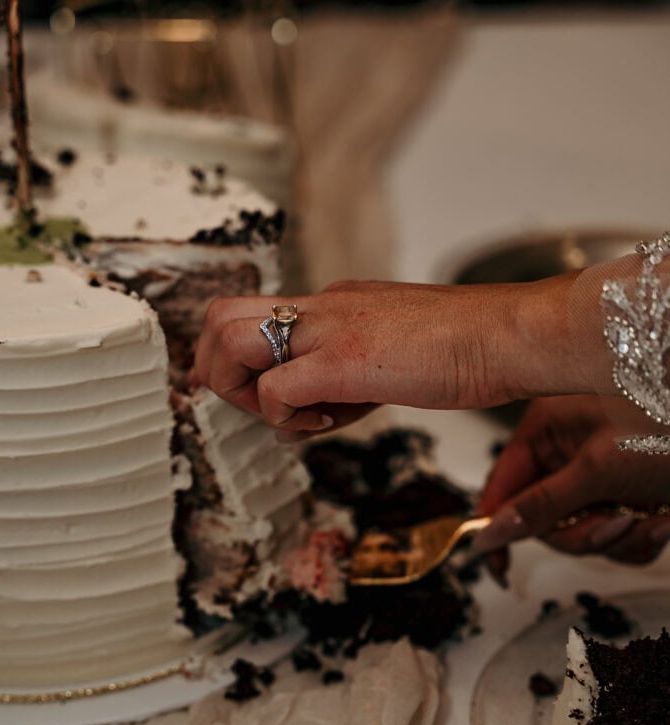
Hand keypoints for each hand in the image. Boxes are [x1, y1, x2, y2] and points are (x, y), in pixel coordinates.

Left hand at [193, 273, 606, 438]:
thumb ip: (344, 381)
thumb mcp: (391, 356)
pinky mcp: (343, 361)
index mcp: (332, 303)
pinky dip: (284, 417)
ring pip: (230, 342)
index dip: (238, 360)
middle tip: (248, 405)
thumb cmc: (467, 347)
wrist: (508, 336)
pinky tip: (327, 422)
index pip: (254, 316)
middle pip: (219, 315)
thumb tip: (306, 415)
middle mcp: (320, 307)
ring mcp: (328, 330)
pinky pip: (276, 390)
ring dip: (240, 391)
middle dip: (216, 370)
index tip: (253, 395)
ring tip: (287, 416)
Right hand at [475, 396, 669, 564]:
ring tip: (649, 513)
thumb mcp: (597, 470)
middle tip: (614, 522)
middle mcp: (569, 453)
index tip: (494, 565)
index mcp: (548, 430)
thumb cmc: (666, 421)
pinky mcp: (628, 497)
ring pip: (585, 535)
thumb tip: (491, 532)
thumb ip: (539, 506)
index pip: (501, 486)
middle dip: (584, 533)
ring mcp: (600, 477)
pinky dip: (642, 536)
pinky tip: (664, 515)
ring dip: (619, 537)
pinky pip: (617, 538)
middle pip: (545, 521)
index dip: (497, 526)